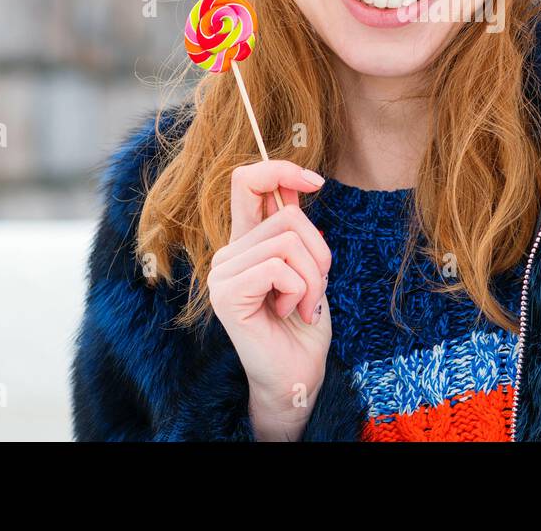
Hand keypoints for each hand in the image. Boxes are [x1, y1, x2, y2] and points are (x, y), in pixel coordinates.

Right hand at [206, 160, 332, 435]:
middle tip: (316, 287)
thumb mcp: (309, 264)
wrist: (298, 372)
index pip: (248, 180)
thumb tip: (298, 181)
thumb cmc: (304, 321)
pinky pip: (278, 268)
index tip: (316, 182)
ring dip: (313, 277)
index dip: (281, 169)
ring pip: (286, 242)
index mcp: (247, 239)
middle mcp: (229, 252)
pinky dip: (299, 291)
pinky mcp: (226, 294)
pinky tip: (289, 312)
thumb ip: (295, 226)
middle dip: (318, 251)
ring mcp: (222, 273)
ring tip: (304, 303)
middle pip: (286, 215)